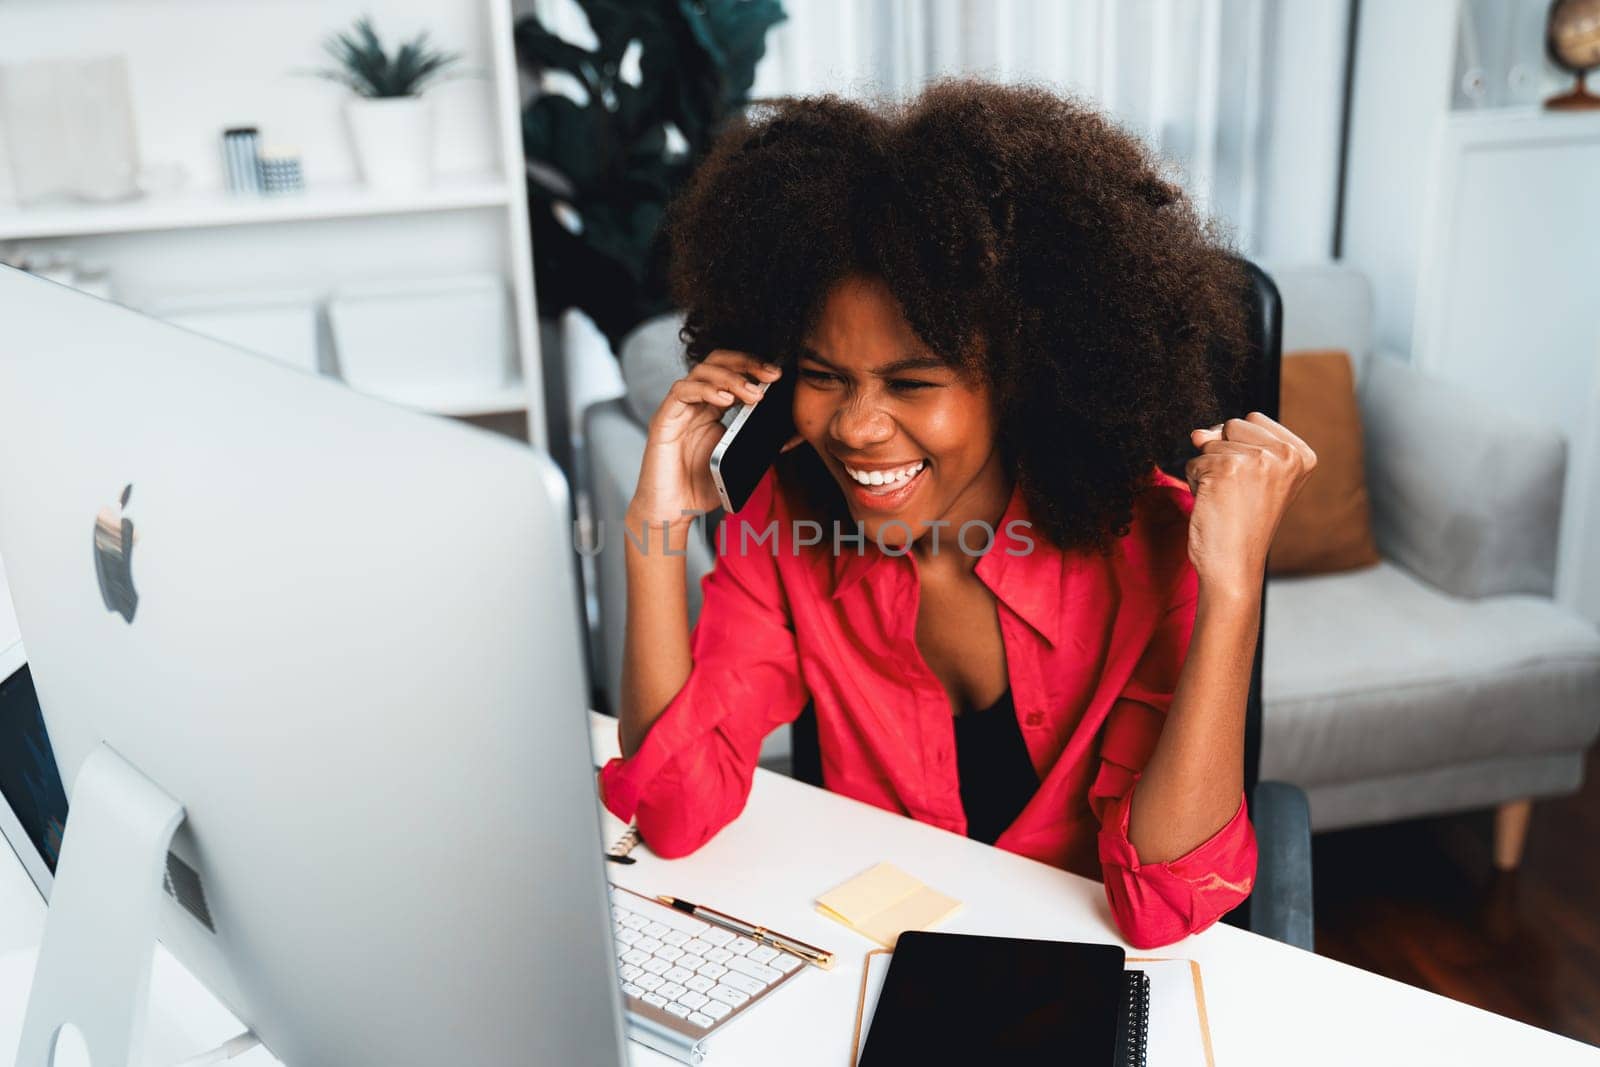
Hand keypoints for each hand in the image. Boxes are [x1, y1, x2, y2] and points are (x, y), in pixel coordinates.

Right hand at [628, 349, 782, 527]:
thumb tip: (785, 429)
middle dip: (746, 363)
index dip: (754, 368)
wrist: (673, 512)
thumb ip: (753, 440)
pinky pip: (682, 392)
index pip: (731, 372)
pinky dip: (705, 390)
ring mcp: (678, 409)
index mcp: (712, 409)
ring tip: (754, 394)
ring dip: (731, 378)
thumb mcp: (738, 459)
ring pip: (701, 372)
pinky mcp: (663, 419)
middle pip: (716, 362)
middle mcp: (694, 403)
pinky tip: (726, 399)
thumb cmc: (702, 488)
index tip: (777, 376)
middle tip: (771, 375)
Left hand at [1183, 413, 1316, 595]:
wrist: (1234, 565)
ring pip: (1210, 442)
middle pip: (1232, 424)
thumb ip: (1231, 444)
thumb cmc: (1243, 526)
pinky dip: (1195, 483)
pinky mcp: (1227, 468)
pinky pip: (1194, 461)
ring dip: (1207, 470)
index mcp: (1302, 455)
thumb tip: (1199, 433)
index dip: (1240, 446)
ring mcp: (1258, 459)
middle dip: (1222, 454)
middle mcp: (1285, 454)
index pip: (1254, 420)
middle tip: (1237, 492)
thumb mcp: (1250, 476)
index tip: (1252, 482)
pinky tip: (1214, 505)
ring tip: (1226, 500)